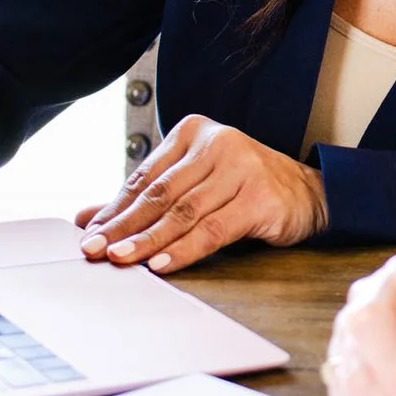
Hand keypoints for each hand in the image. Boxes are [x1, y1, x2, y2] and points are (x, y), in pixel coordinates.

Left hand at [73, 113, 325, 271]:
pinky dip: (184, 249)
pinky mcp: (261, 197)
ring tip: (122, 259)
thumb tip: (86, 219)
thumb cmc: (243, 188)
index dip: (114, 208)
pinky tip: (162, 263)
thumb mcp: (192, 185)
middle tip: (96, 249)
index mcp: (194, 132)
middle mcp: (218, 142)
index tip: (89, 235)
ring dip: (148, 239)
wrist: (309, 194)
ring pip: (184, 212)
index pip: (144, 176)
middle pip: (160, 193)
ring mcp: (242, 168)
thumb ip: (142, 200)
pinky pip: (214, 229)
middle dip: (123, 225)